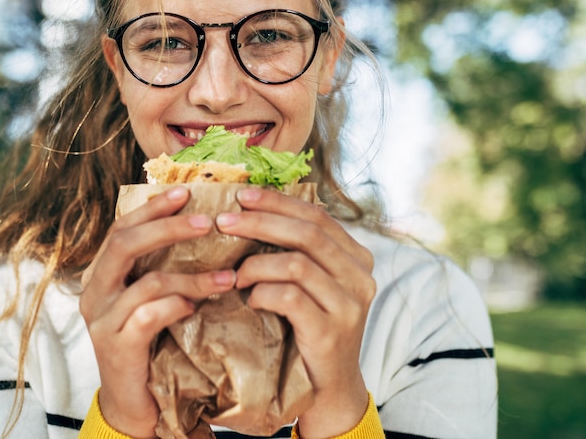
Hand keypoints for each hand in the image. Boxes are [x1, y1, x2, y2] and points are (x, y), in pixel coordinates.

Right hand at [79, 186, 236, 437]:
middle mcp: (95, 292)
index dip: (152, 208)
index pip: (122, 228)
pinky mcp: (117, 346)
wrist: (135, 403)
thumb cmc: (150, 344)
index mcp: (103, 274)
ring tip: (227, 277)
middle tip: (207, 221)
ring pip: (146, 282)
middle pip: (125, 244)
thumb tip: (202, 225)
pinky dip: (177, 306)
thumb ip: (162, 267)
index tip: (186, 191)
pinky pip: (148, 316)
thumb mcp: (153, 298)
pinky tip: (196, 308)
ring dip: (192, 276)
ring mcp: (103, 320)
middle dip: (168, 227)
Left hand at [215, 187, 375, 437]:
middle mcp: (361, 276)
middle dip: (260, 222)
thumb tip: (249, 210)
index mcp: (356, 257)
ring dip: (256, 263)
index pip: (317, 216)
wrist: (326, 390)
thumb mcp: (308, 285)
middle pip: (307, 233)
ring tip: (235, 273)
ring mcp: (350, 304)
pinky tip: (250, 298)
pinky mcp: (331, 331)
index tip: (242, 195)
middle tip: (224, 222)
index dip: (278, 202)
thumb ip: (295, 252)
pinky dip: (262, 292)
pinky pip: (290, 297)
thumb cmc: (307, 330)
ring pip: (298, 263)